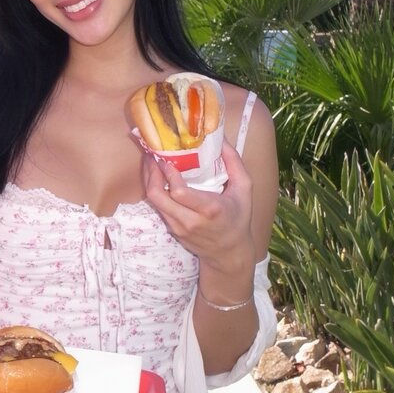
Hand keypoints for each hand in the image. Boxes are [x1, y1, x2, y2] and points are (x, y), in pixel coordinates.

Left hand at [143, 141, 255, 276]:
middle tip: (151, 154)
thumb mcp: (245, 189)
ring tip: (150, 161)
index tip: (164, 157)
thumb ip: (234, 162)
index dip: (168, 174)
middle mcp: (190, 221)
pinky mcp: (172, 230)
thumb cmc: (239, 218)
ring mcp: (178, 227)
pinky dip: (154, 190)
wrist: (228, 253)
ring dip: (148, 180)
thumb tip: (221, 139)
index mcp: (209, 209)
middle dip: (150, 173)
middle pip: (158, 197)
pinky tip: (156, 176)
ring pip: (154, 202)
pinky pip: (158, 207)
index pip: (179, 192)